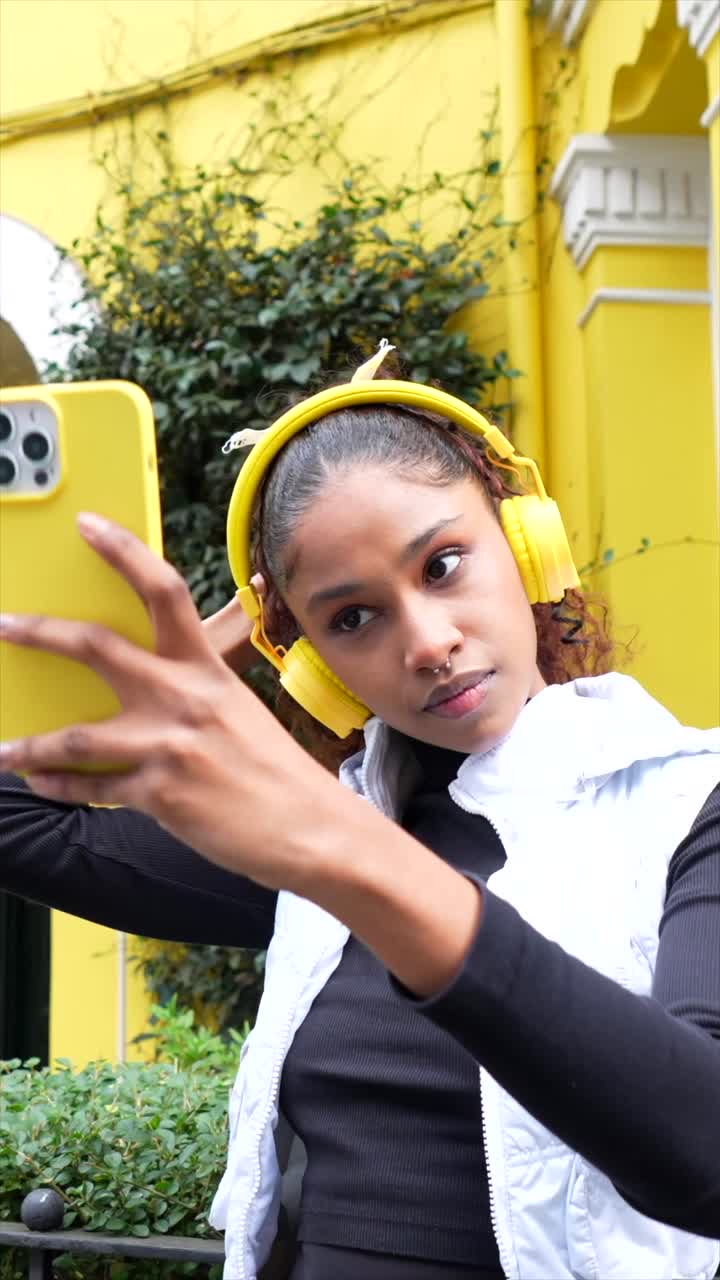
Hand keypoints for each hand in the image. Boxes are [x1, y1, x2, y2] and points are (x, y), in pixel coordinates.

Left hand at [0, 514, 336, 889]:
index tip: (88, 525)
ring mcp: (168, 746)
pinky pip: (91, 788)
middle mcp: (184, 698)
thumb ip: (187, 693)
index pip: (164, 591)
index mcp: (208, 670)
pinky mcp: (159, 794)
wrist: (310, 829)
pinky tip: (39, 783)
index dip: (123, 552)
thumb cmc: (275, 771)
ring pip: (74, 736)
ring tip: (2, 749)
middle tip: (3, 624)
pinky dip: (59, 787)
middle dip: (39, 633)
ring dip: (29, 745)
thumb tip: (136, 686)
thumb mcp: (237, 711)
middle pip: (97, 648)